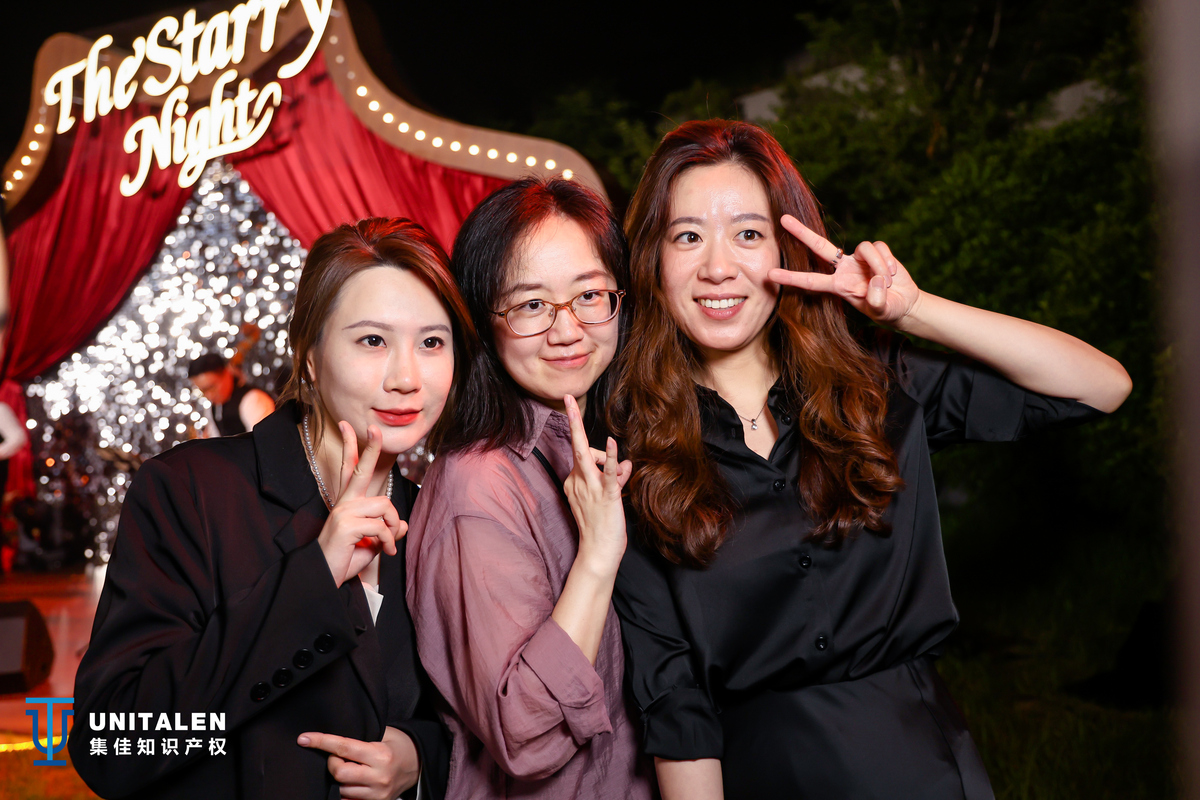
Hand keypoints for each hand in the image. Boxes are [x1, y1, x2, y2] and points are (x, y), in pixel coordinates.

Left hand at [298, 726, 419, 798]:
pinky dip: (343, 791)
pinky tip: (348, 782)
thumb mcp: (384, 734)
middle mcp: (378, 777)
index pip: (343, 748)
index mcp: (380, 755)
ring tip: (347, 769)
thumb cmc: (398, 745)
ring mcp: (377, 794)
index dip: (321, 742)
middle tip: (337, 757)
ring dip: (337, 779)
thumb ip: (360, 738)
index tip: (304, 738)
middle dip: (332, 764)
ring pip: (341, 790)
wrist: (419, 765)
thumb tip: (332, 740)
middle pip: (338, 773)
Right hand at [317, 422, 404, 587]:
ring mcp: (344, 512)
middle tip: (375, 428)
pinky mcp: (346, 525)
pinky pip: (381, 526)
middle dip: (370, 448)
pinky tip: (384, 552)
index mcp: (348, 503)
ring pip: (384, 506)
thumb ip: (387, 531)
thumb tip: (404, 524)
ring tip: (388, 544)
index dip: (352, 448)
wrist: (325, 577)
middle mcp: (344, 503)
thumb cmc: (346, 559)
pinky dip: (388, 541)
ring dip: (393, 526)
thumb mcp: (372, 543)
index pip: (349, 470)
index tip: (350, 425)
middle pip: (360, 470)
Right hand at [562, 395, 630, 577]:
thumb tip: (627, 464)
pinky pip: (608, 473)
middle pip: (577, 447)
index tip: (590, 431)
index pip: (584, 455)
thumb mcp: (604, 498)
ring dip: (594, 444)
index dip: (601, 456)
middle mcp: (578, 482)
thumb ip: (614, 478)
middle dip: (571, 421)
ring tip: (595, 438)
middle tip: (566, 397)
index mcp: (574, 482)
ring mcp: (590, 489)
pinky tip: (613, 443)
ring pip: (588, 455)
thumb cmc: (600, 527)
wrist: (598, 553)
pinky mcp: (606, 496)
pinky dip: (611, 457)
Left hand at [768, 214, 921, 325]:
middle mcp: (844, 269)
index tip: (770, 274)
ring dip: (878, 265)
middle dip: (802, 233)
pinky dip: (887, 260)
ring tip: (887, 282)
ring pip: (864, 249)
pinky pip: (879, 247)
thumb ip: (877, 300)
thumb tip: (876, 281)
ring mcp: (859, 259)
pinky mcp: (876, 252)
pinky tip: (893, 273)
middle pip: (820, 247)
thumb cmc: (887, 309)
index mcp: (838, 286)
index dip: (791, 278)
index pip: (810, 281)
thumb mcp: (881, 311)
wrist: (904, 304)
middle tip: (783, 220)